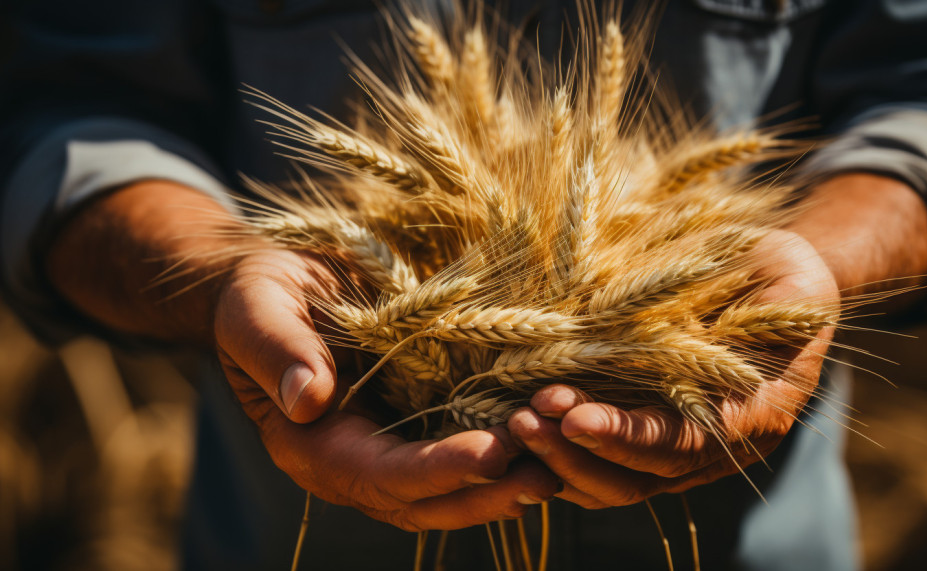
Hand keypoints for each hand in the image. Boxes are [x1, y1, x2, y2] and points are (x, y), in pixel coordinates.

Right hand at [48, 181, 558, 530]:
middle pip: (422, 501)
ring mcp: (385, 448)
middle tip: (546, 478)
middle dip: (484, 494)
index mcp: (310, 445)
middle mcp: (351, 460)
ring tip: (558, 472)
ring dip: (501, 488)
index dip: (435, 469)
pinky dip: (500, 458)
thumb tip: (307, 399)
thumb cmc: (261, 292)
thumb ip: (277, 351)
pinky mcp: (412, 427)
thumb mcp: (259, 308)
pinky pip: (457, 453)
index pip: (379, 473)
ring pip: (447, 491)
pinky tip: (542, 444)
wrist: (277, 286)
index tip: (490, 453)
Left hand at [507, 230, 839, 507]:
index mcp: (756, 414)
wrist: (774, 283)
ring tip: (513, 421)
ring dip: (558, 459)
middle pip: (639, 478)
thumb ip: (762, 313)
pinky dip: (559, 456)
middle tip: (524, 417)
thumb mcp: (785, 283)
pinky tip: (519, 426)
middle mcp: (716, 448)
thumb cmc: (778, 274)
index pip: (683, 444)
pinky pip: (599, 468)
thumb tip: (690, 325)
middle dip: (576, 453)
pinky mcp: (647, 443)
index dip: (628, 436)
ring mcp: (679, 453)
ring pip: (611, 484)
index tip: (574, 416)